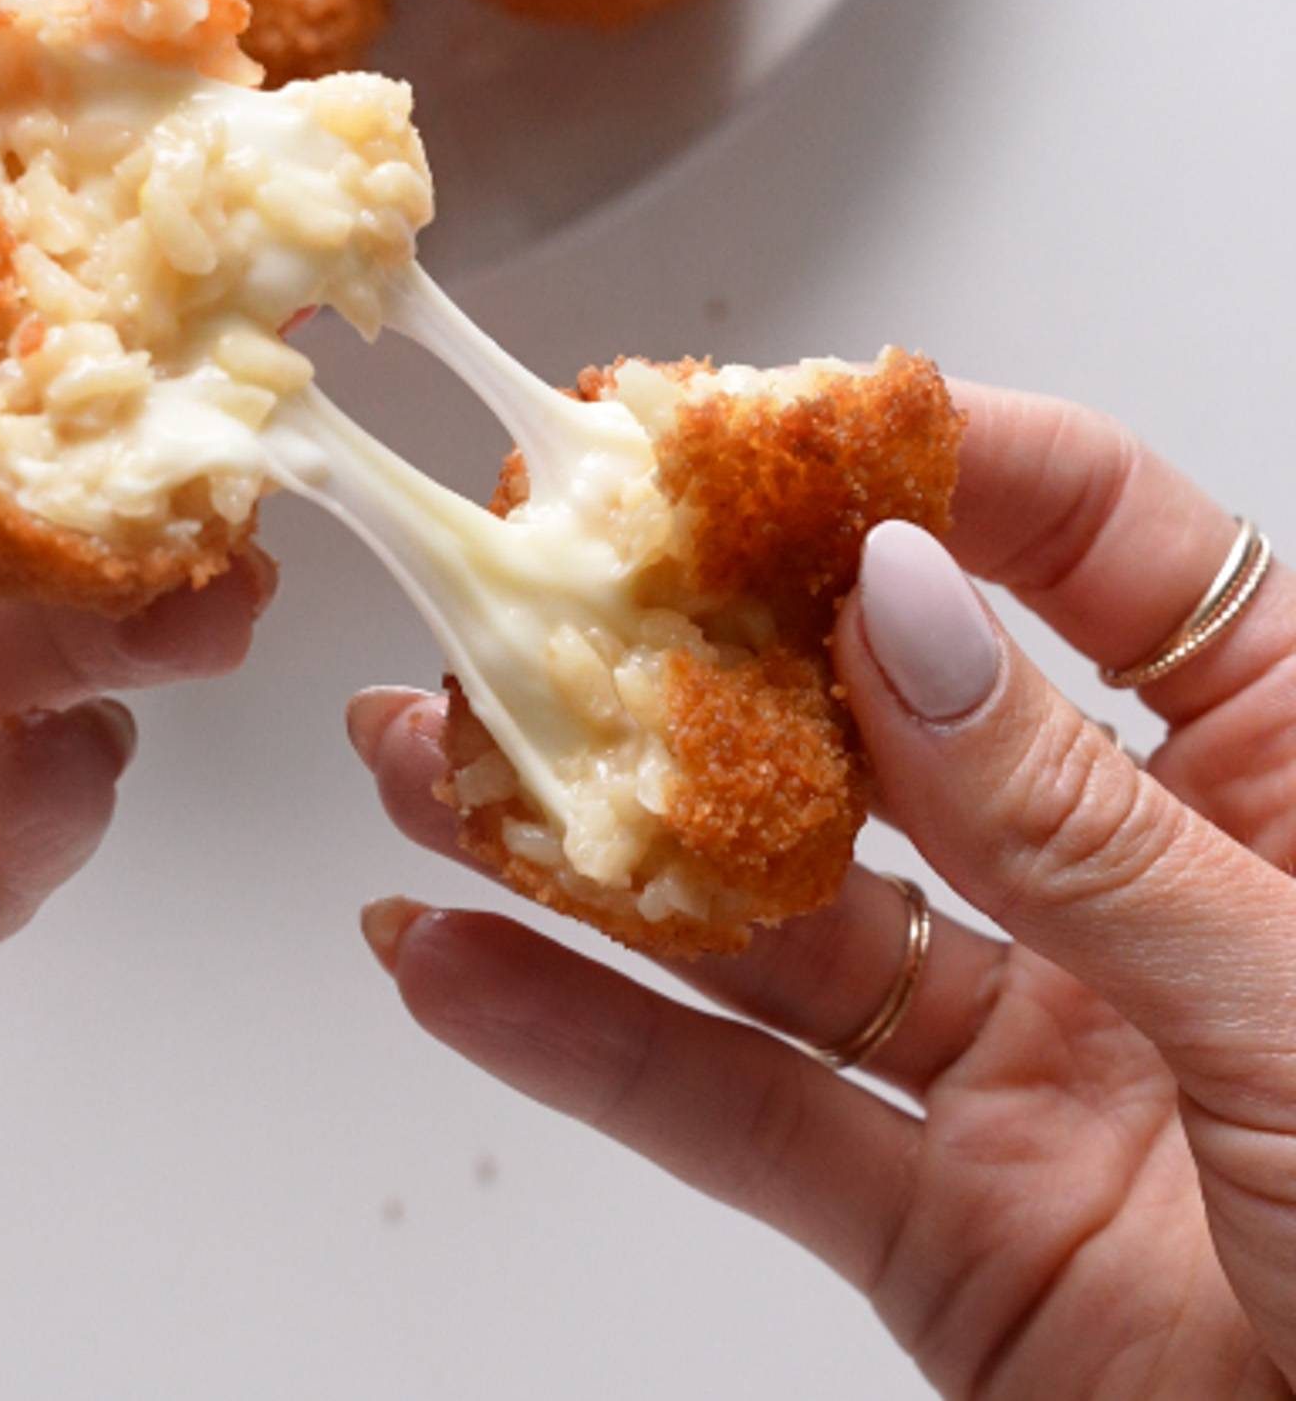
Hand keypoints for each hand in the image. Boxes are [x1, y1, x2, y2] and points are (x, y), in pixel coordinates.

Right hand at [348, 385, 1295, 1398]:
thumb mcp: (1295, 1000)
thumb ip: (1081, 822)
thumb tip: (905, 611)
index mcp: (1276, 773)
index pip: (1089, 544)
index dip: (927, 468)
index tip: (762, 430)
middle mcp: (1128, 884)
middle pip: (887, 716)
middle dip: (701, 649)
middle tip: (544, 589)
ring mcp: (1031, 1047)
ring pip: (782, 912)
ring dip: (599, 838)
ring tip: (438, 759)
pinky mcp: (948, 1218)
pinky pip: (746, 1118)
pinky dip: (593, 1047)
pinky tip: (467, 968)